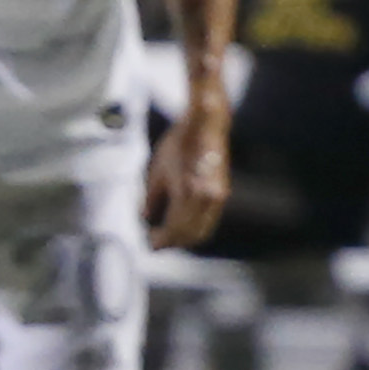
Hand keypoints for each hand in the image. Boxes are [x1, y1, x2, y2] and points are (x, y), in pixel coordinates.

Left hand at [143, 105, 230, 250]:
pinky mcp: (223, 193)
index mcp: (188, 192)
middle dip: (173, 242)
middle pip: (190, 234)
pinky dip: (196, 228)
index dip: (162, 240)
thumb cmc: (178, 144)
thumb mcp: (157, 171)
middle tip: (156, 242)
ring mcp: (218, 197)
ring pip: (202, 230)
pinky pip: (209, 220)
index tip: (149, 243)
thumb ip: (151, 199)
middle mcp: (207, 198)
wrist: (205, 126)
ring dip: (185, 238)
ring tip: (167, 237)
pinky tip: (183, 227)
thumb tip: (146, 219)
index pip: (175, 229)